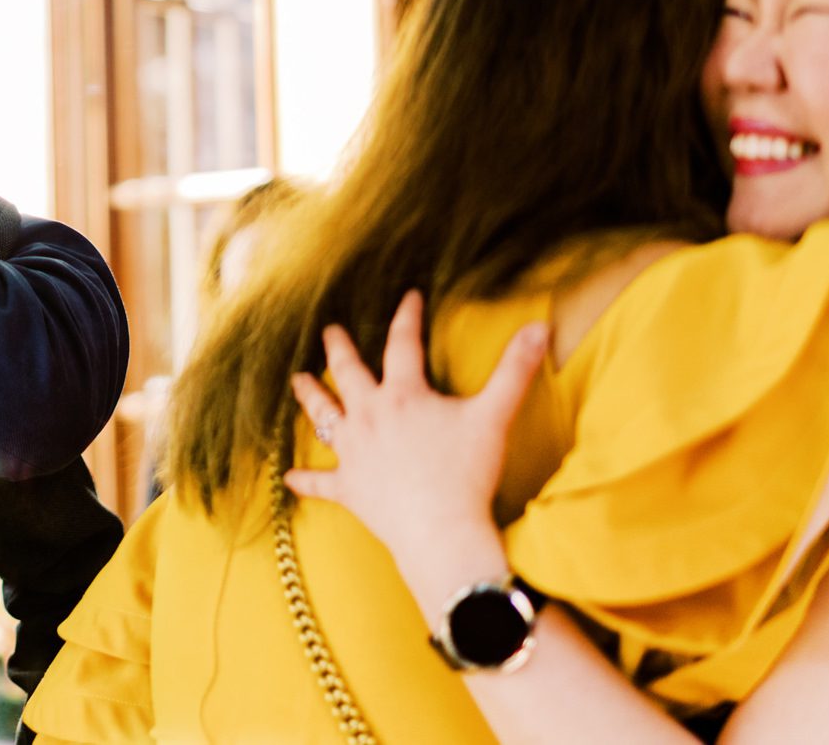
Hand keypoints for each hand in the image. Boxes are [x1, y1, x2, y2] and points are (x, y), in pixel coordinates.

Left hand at [282, 291, 546, 559]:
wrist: (440, 531)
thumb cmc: (467, 474)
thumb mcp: (494, 416)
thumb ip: (515, 370)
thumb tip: (540, 328)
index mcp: (403, 395)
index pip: (403, 344)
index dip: (407, 318)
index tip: (408, 297)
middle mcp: (370, 416)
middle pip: (347, 373)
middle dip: (339, 349)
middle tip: (330, 332)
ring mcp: (353, 452)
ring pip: (323, 416)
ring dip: (310, 398)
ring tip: (297, 381)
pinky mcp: (348, 488)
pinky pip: (320, 482)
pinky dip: (305, 479)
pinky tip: (288, 476)